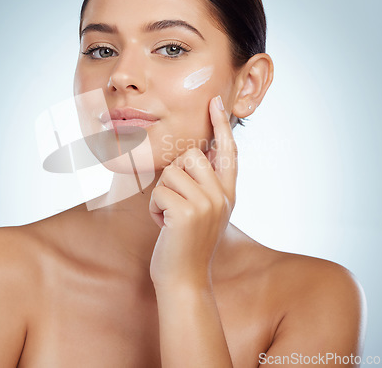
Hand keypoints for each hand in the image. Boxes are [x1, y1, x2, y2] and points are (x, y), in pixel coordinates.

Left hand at [148, 95, 237, 289]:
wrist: (184, 279)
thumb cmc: (186, 243)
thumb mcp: (204, 211)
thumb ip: (204, 184)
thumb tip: (190, 154)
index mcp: (227, 193)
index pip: (228, 151)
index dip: (222, 125)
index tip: (216, 101)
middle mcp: (222, 195)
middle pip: (191, 155)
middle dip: (173, 175)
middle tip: (174, 203)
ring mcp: (207, 203)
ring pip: (171, 173)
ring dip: (161, 195)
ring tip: (169, 218)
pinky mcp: (187, 212)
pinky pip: (158, 192)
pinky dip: (154, 209)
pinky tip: (163, 227)